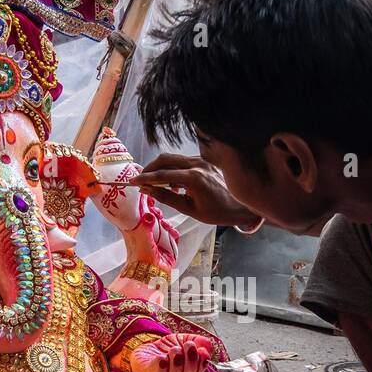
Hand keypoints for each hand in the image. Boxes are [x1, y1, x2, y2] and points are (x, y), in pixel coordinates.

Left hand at [126, 332, 212, 371]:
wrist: (144, 350)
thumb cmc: (166, 348)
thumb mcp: (184, 340)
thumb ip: (198, 340)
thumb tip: (208, 344)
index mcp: (188, 369)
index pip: (199, 369)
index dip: (203, 361)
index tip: (202, 350)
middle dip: (191, 359)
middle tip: (188, 345)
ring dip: (177, 360)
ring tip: (174, 349)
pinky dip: (161, 365)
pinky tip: (162, 358)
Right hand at [135, 154, 261, 228]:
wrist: (239, 206)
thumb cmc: (216, 212)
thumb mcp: (189, 209)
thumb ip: (166, 197)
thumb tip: (146, 190)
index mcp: (193, 178)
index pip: (162, 174)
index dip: (144, 178)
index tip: (131, 181)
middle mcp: (197, 164)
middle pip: (164, 159)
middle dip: (150, 168)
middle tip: (140, 180)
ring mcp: (201, 160)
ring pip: (173, 158)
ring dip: (161, 168)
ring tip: (156, 184)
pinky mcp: (204, 161)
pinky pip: (182, 161)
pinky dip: (173, 169)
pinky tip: (173, 184)